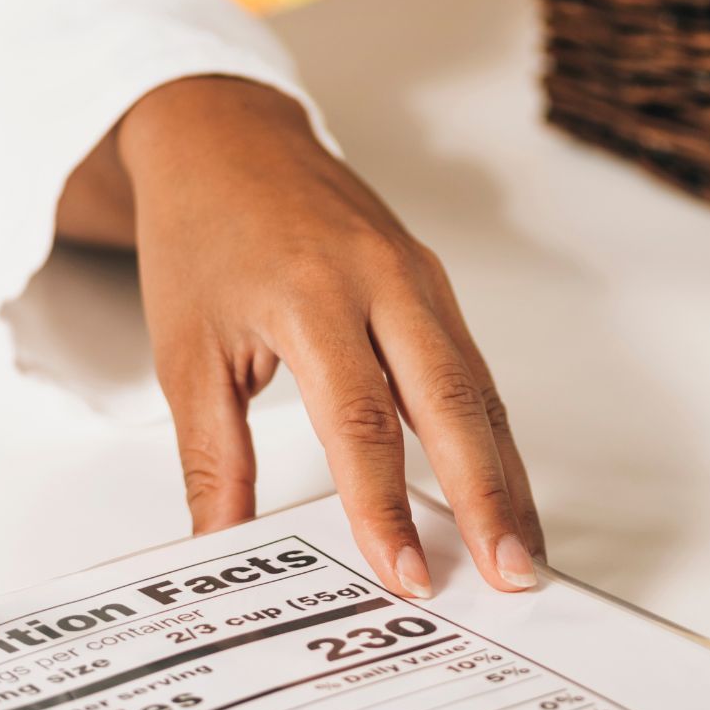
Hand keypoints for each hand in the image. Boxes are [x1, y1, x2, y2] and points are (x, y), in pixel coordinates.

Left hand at [85, 76, 541, 598]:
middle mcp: (379, 279)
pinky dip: (491, 432)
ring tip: (524, 549)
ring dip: (505, 473)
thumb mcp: (185, 352)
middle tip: (511, 574)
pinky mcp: (429, 278)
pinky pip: (471, 364)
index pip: (359, 420)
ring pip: (477, 386)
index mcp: (310, 294)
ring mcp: (415, 275)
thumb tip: (221, 545)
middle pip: (451, 401)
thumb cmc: (200, 234)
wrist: (223, 135)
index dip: (385, 506)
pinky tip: (502, 484)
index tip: (405, 573)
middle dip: (486, 497)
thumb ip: (212, 458)